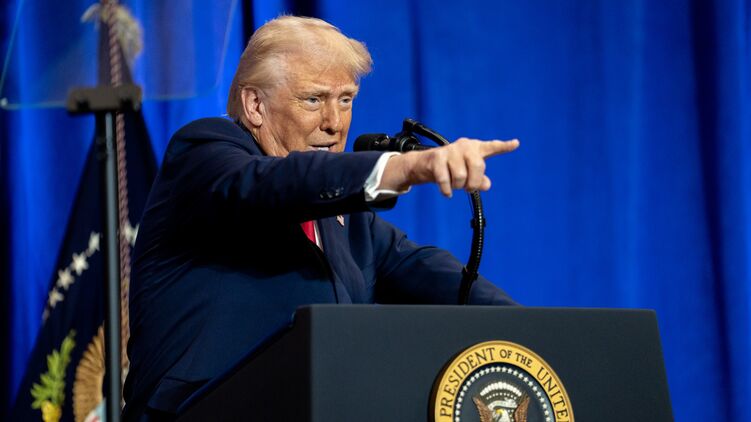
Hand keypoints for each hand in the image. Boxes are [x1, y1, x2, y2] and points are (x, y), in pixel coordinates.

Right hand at [379, 137, 519, 196]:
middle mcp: (464, 146)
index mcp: (475, 148)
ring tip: (454, 186)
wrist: (424, 164)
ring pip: (461, 176)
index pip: (492, 147)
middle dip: (473, 183)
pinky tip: (447, 193)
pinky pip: (445, 180)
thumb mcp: (467, 173)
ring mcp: (450, 151)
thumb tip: (486, 185)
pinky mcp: (437, 158)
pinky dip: (447, 190)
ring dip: (457, 186)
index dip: (504, 146)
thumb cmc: (450, 168)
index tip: (516, 143)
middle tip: (468, 187)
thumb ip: (479, 179)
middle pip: (478, 166)